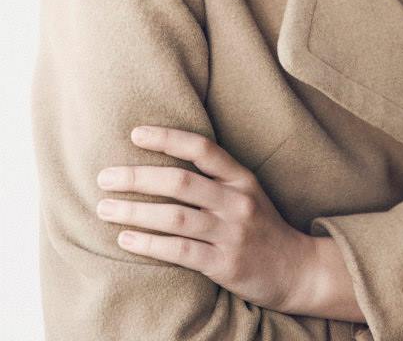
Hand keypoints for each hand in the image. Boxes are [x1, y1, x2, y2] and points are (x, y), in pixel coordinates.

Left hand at [96, 125, 312, 311]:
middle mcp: (237, 201)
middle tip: (104, 177)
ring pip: (175, 216)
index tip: (135, 133)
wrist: (296, 269)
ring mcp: (231, 233)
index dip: (167, 137)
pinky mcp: (224, 264)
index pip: (202, 148)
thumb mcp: (246, 191)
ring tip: (105, 208)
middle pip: (180, 181)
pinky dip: (149, 243)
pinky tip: (126, 238)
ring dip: (135, 211)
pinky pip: (179, 250)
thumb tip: (163, 159)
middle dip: (138, 177)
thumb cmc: (261, 226)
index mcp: (241, 177)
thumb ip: (214, 177)